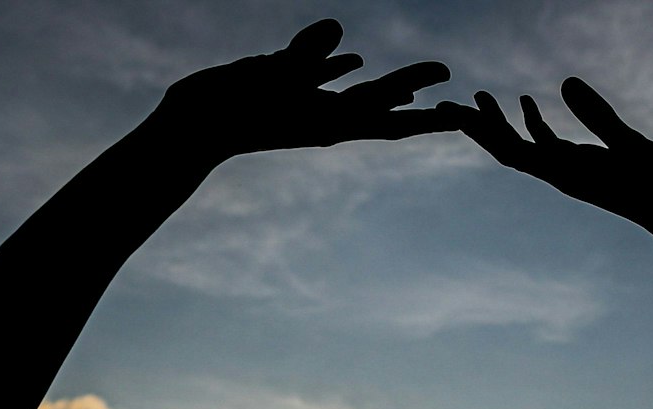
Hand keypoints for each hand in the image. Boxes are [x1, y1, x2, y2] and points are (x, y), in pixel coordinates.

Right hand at [150, 19, 457, 160]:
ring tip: (418, 90)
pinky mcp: (284, 94)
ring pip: (356, 98)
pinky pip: (323, 81)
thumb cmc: (228, 110)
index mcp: (329, 121)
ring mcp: (305, 108)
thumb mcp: (269, 77)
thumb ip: (308, 56)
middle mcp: (325, 118)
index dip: (427, 109)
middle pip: (385, 111)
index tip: (462, 106)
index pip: (391, 113)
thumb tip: (342, 31)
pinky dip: (343, 70)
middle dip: (422, 104)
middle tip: (457, 100)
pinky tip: (357, 58)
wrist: (190, 132)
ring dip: (388, 93)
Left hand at [443, 78, 652, 240]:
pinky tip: (526, 100)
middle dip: (476, 128)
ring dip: (498, 124)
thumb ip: (599, 114)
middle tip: (447, 102)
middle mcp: (561, 174)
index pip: (510, 150)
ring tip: (477, 96)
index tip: (453, 109)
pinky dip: (532, 124)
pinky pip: (547, 147)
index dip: (479, 130)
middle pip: (506, 151)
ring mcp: (570, 171)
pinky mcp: (582, 168)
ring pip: (523, 148)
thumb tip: (565, 80)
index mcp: (567, 172)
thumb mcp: (631, 145)